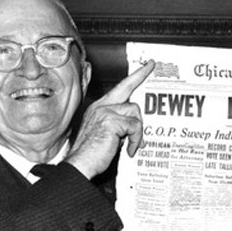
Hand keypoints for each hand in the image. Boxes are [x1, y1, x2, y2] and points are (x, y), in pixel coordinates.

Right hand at [66, 61, 154, 178]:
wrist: (80, 165)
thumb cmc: (92, 155)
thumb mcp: (108, 136)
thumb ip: (121, 127)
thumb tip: (137, 129)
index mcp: (99, 109)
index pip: (119, 89)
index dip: (133, 77)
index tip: (145, 67)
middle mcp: (101, 107)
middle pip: (126, 88)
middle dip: (139, 75)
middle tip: (151, 66)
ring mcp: (105, 112)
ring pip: (134, 112)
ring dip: (138, 131)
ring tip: (133, 145)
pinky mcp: (111, 121)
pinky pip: (135, 126)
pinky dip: (135, 140)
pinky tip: (129, 150)